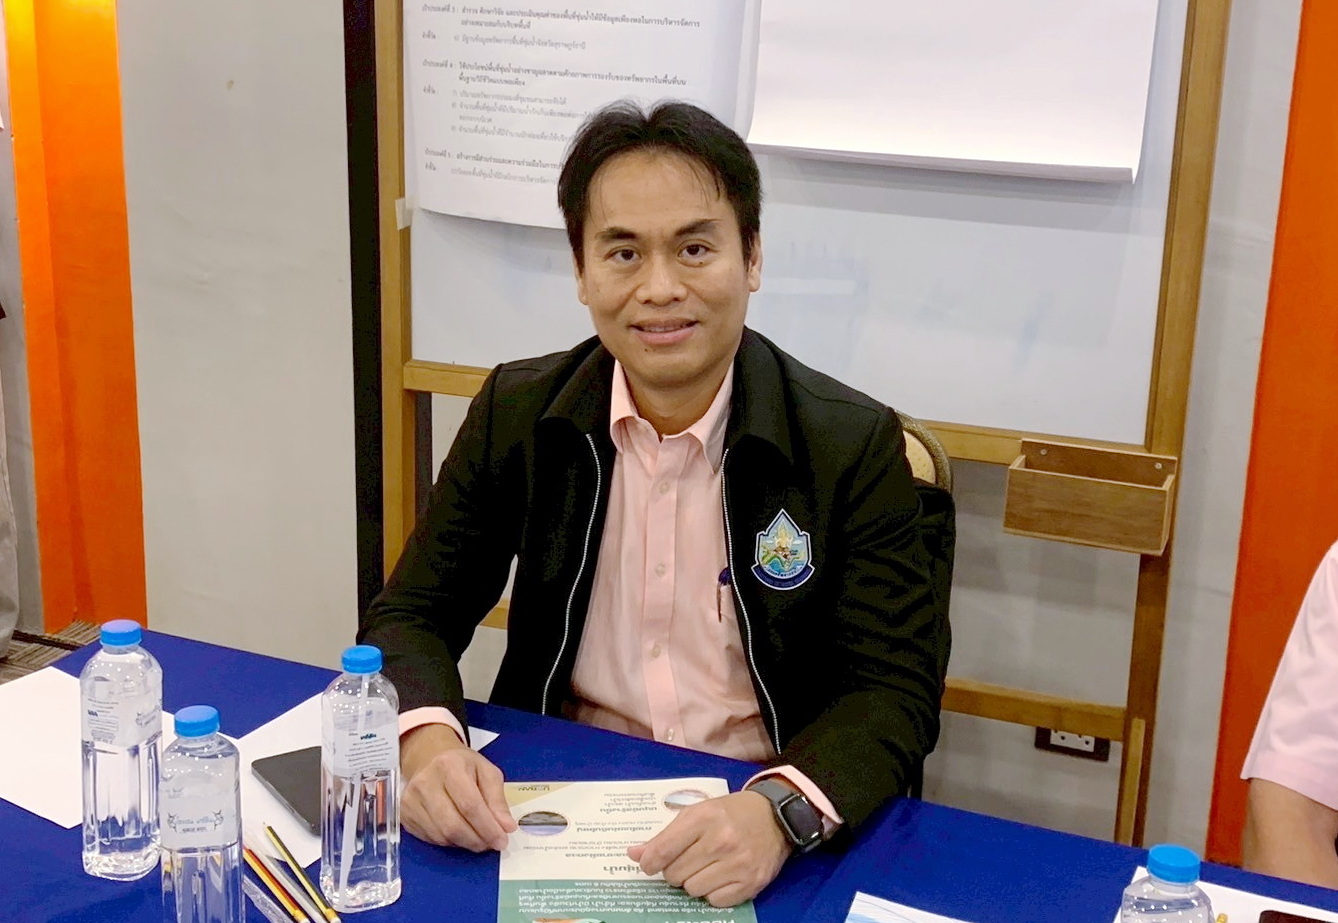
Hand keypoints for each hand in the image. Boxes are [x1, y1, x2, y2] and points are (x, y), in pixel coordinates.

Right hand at [400, 723, 517, 851]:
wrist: (429, 758)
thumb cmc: (462, 765)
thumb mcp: (487, 772)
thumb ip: (498, 800)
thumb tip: (506, 827)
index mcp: (450, 766)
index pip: (470, 805)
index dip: (487, 828)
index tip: (502, 841)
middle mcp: (426, 783)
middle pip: (453, 825)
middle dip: (476, 840)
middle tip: (491, 844)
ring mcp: (411, 800)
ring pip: (441, 836)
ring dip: (464, 843)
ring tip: (478, 839)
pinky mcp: (404, 815)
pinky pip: (431, 838)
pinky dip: (450, 842)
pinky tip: (460, 834)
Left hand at [628, 790, 789, 907]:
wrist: (775, 817)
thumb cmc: (730, 813)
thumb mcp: (697, 813)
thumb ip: (665, 836)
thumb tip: (633, 854)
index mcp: (703, 817)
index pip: (663, 850)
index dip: (649, 862)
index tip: (648, 865)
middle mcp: (721, 841)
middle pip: (675, 874)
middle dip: (675, 870)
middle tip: (687, 860)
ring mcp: (738, 863)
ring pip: (693, 890)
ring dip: (694, 882)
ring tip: (706, 867)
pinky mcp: (751, 882)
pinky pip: (715, 901)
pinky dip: (713, 893)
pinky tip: (720, 876)